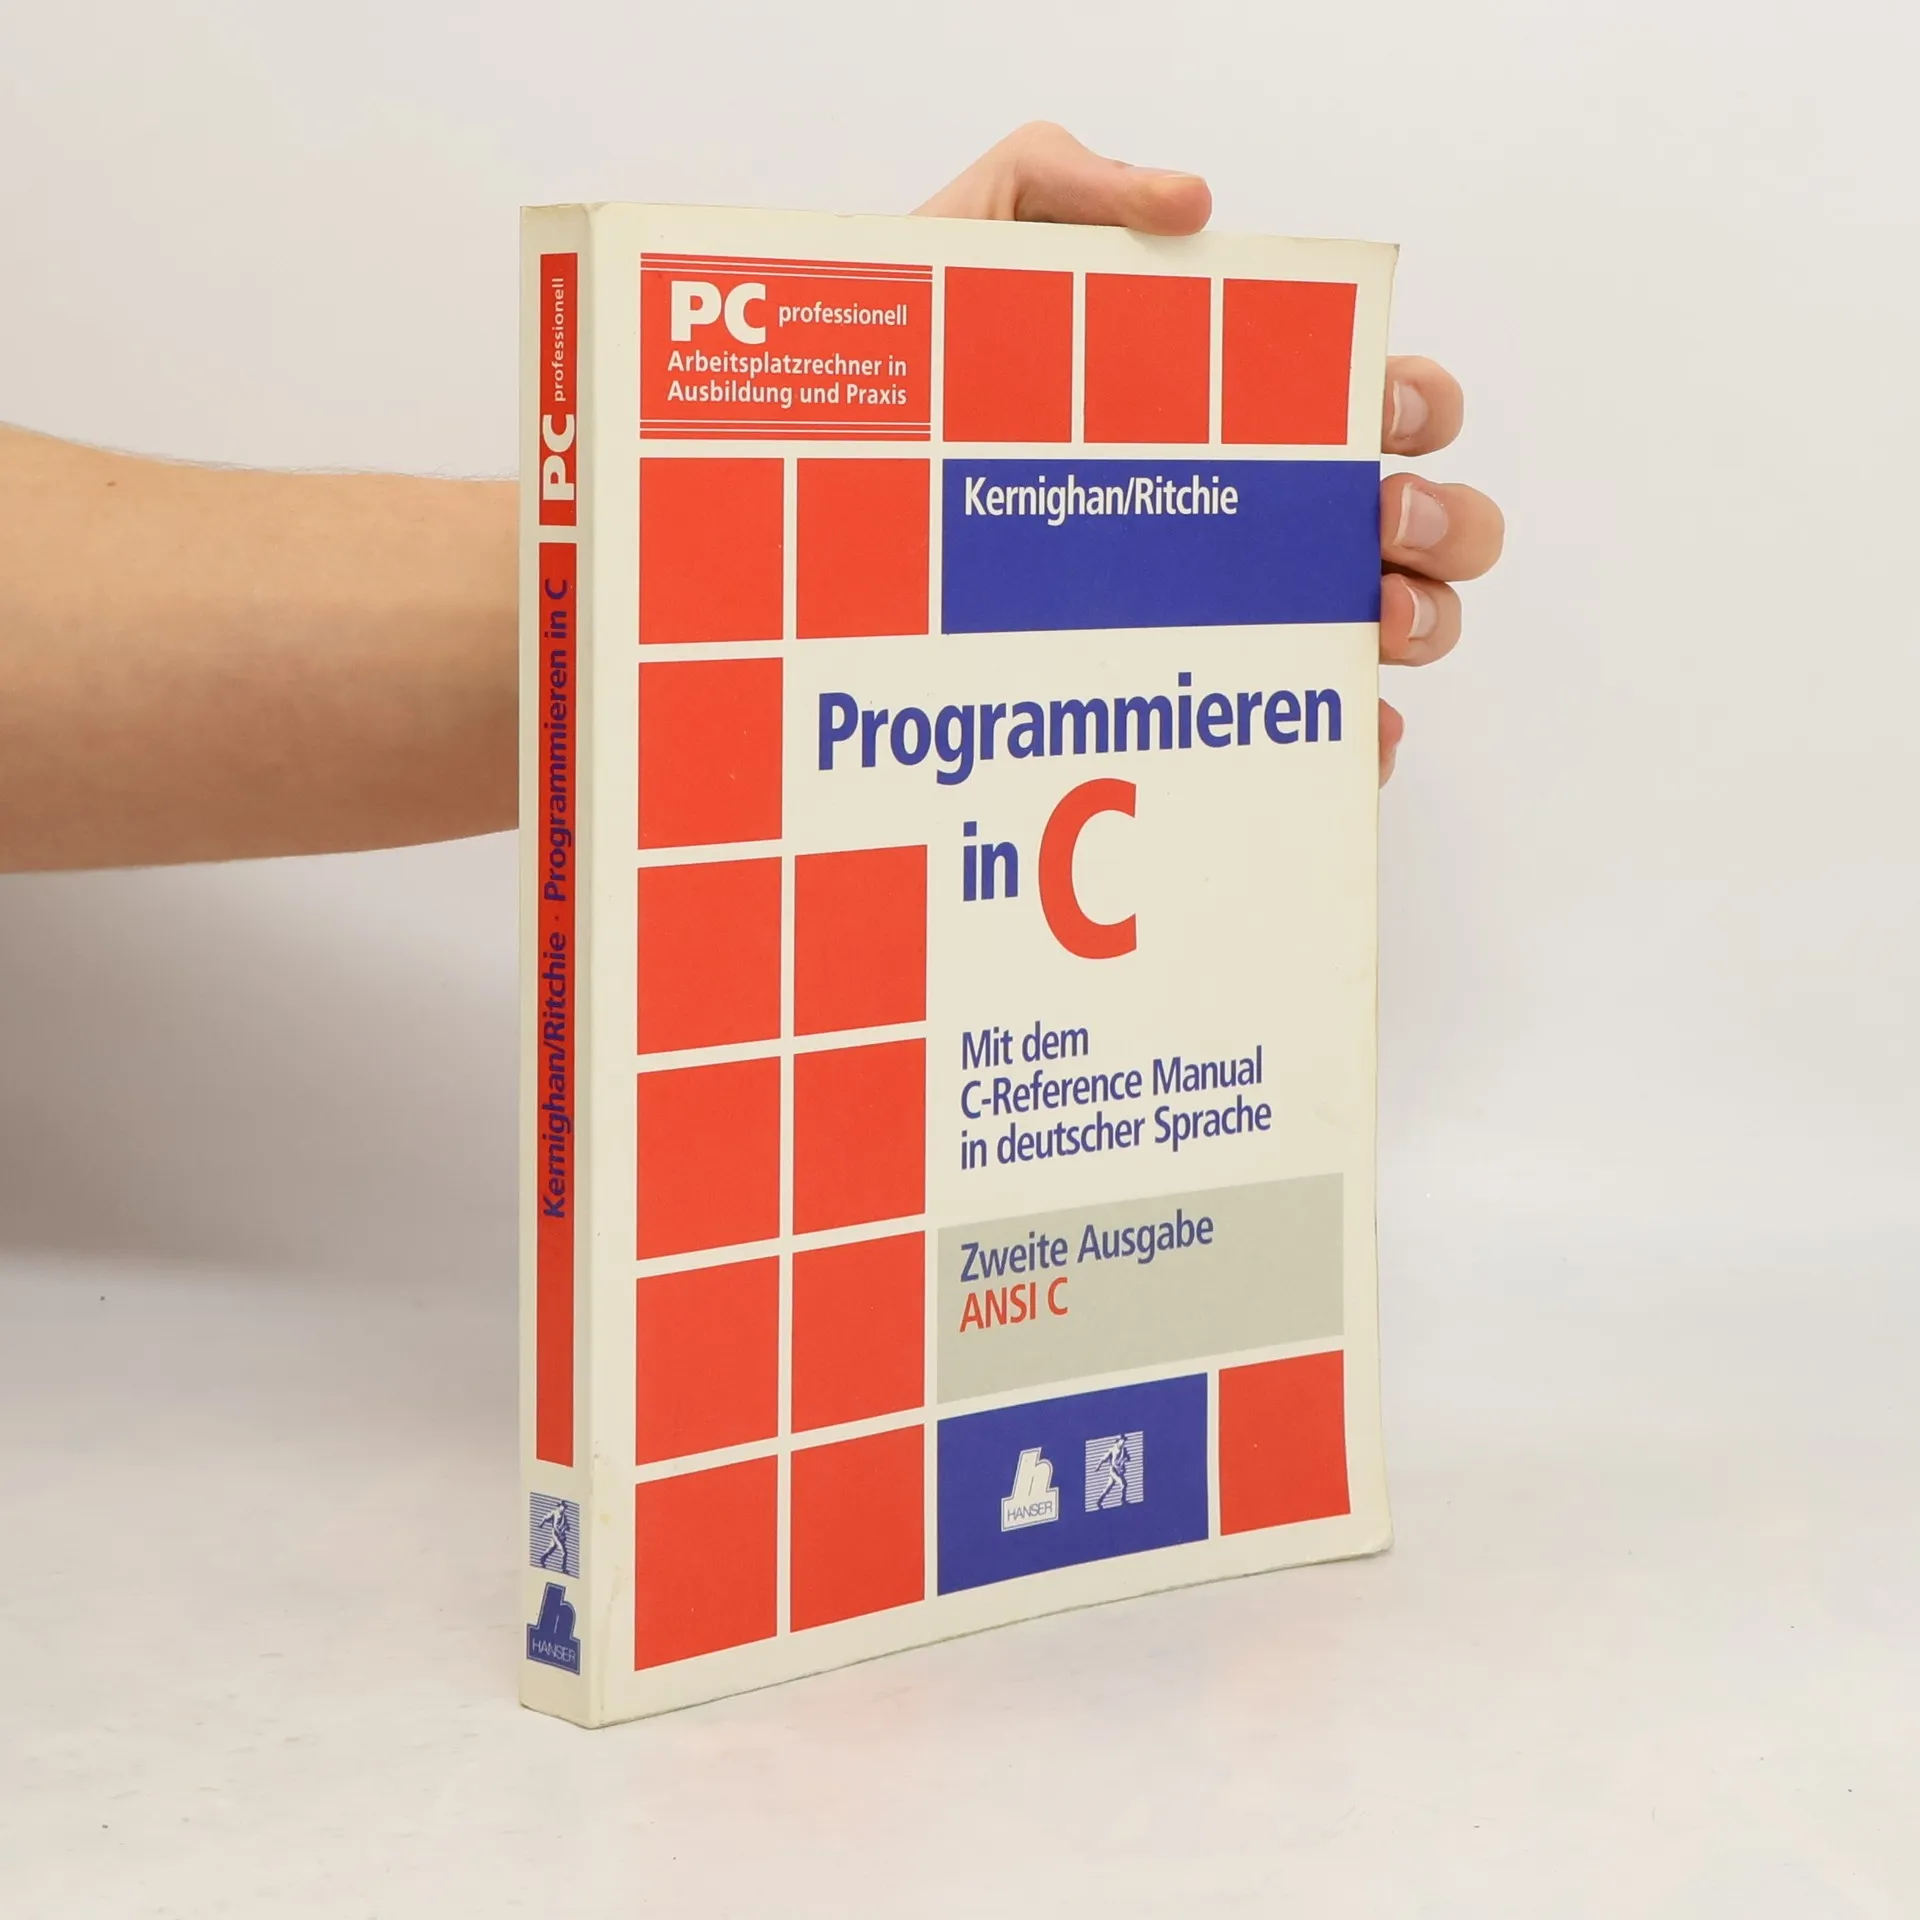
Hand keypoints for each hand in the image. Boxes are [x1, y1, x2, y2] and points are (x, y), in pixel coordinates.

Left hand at [918, 122, 1504, 783]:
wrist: (819, 528)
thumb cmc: (900, 411)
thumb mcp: (960, 264)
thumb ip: (1058, 186)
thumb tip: (1191, 205)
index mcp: (1239, 415)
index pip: (1377, 400)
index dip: (1414, 403)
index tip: (1378, 413)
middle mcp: (1260, 518)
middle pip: (1423, 519)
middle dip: (1443, 520)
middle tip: (1373, 524)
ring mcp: (1242, 619)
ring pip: (1399, 625)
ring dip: (1422, 620)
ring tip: (1369, 618)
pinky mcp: (1209, 710)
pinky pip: (1318, 734)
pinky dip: (1360, 738)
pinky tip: (1348, 727)